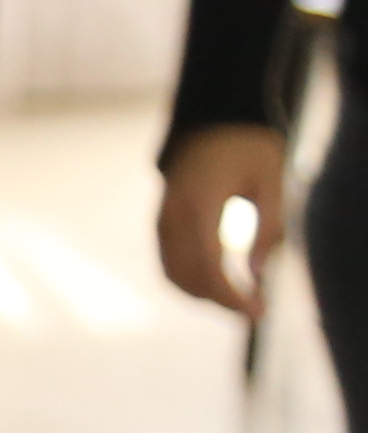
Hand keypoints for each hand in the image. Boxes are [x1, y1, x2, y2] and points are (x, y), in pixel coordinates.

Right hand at [160, 125, 290, 320]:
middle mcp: (172, 217)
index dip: (231, 296)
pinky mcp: (161, 224)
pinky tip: (219, 283)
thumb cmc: (247, 147)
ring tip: (239, 298)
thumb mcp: (272, 180)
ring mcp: (162, 221)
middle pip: (189, 277)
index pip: (209, 266)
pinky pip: (169, 264)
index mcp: (199, 204)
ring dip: (204, 294)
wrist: (210, 121)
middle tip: (256, 309)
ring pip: (174, 276)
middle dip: (221, 301)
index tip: (258, 311)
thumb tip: (258, 273)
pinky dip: (191, 281)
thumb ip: (269, 226)